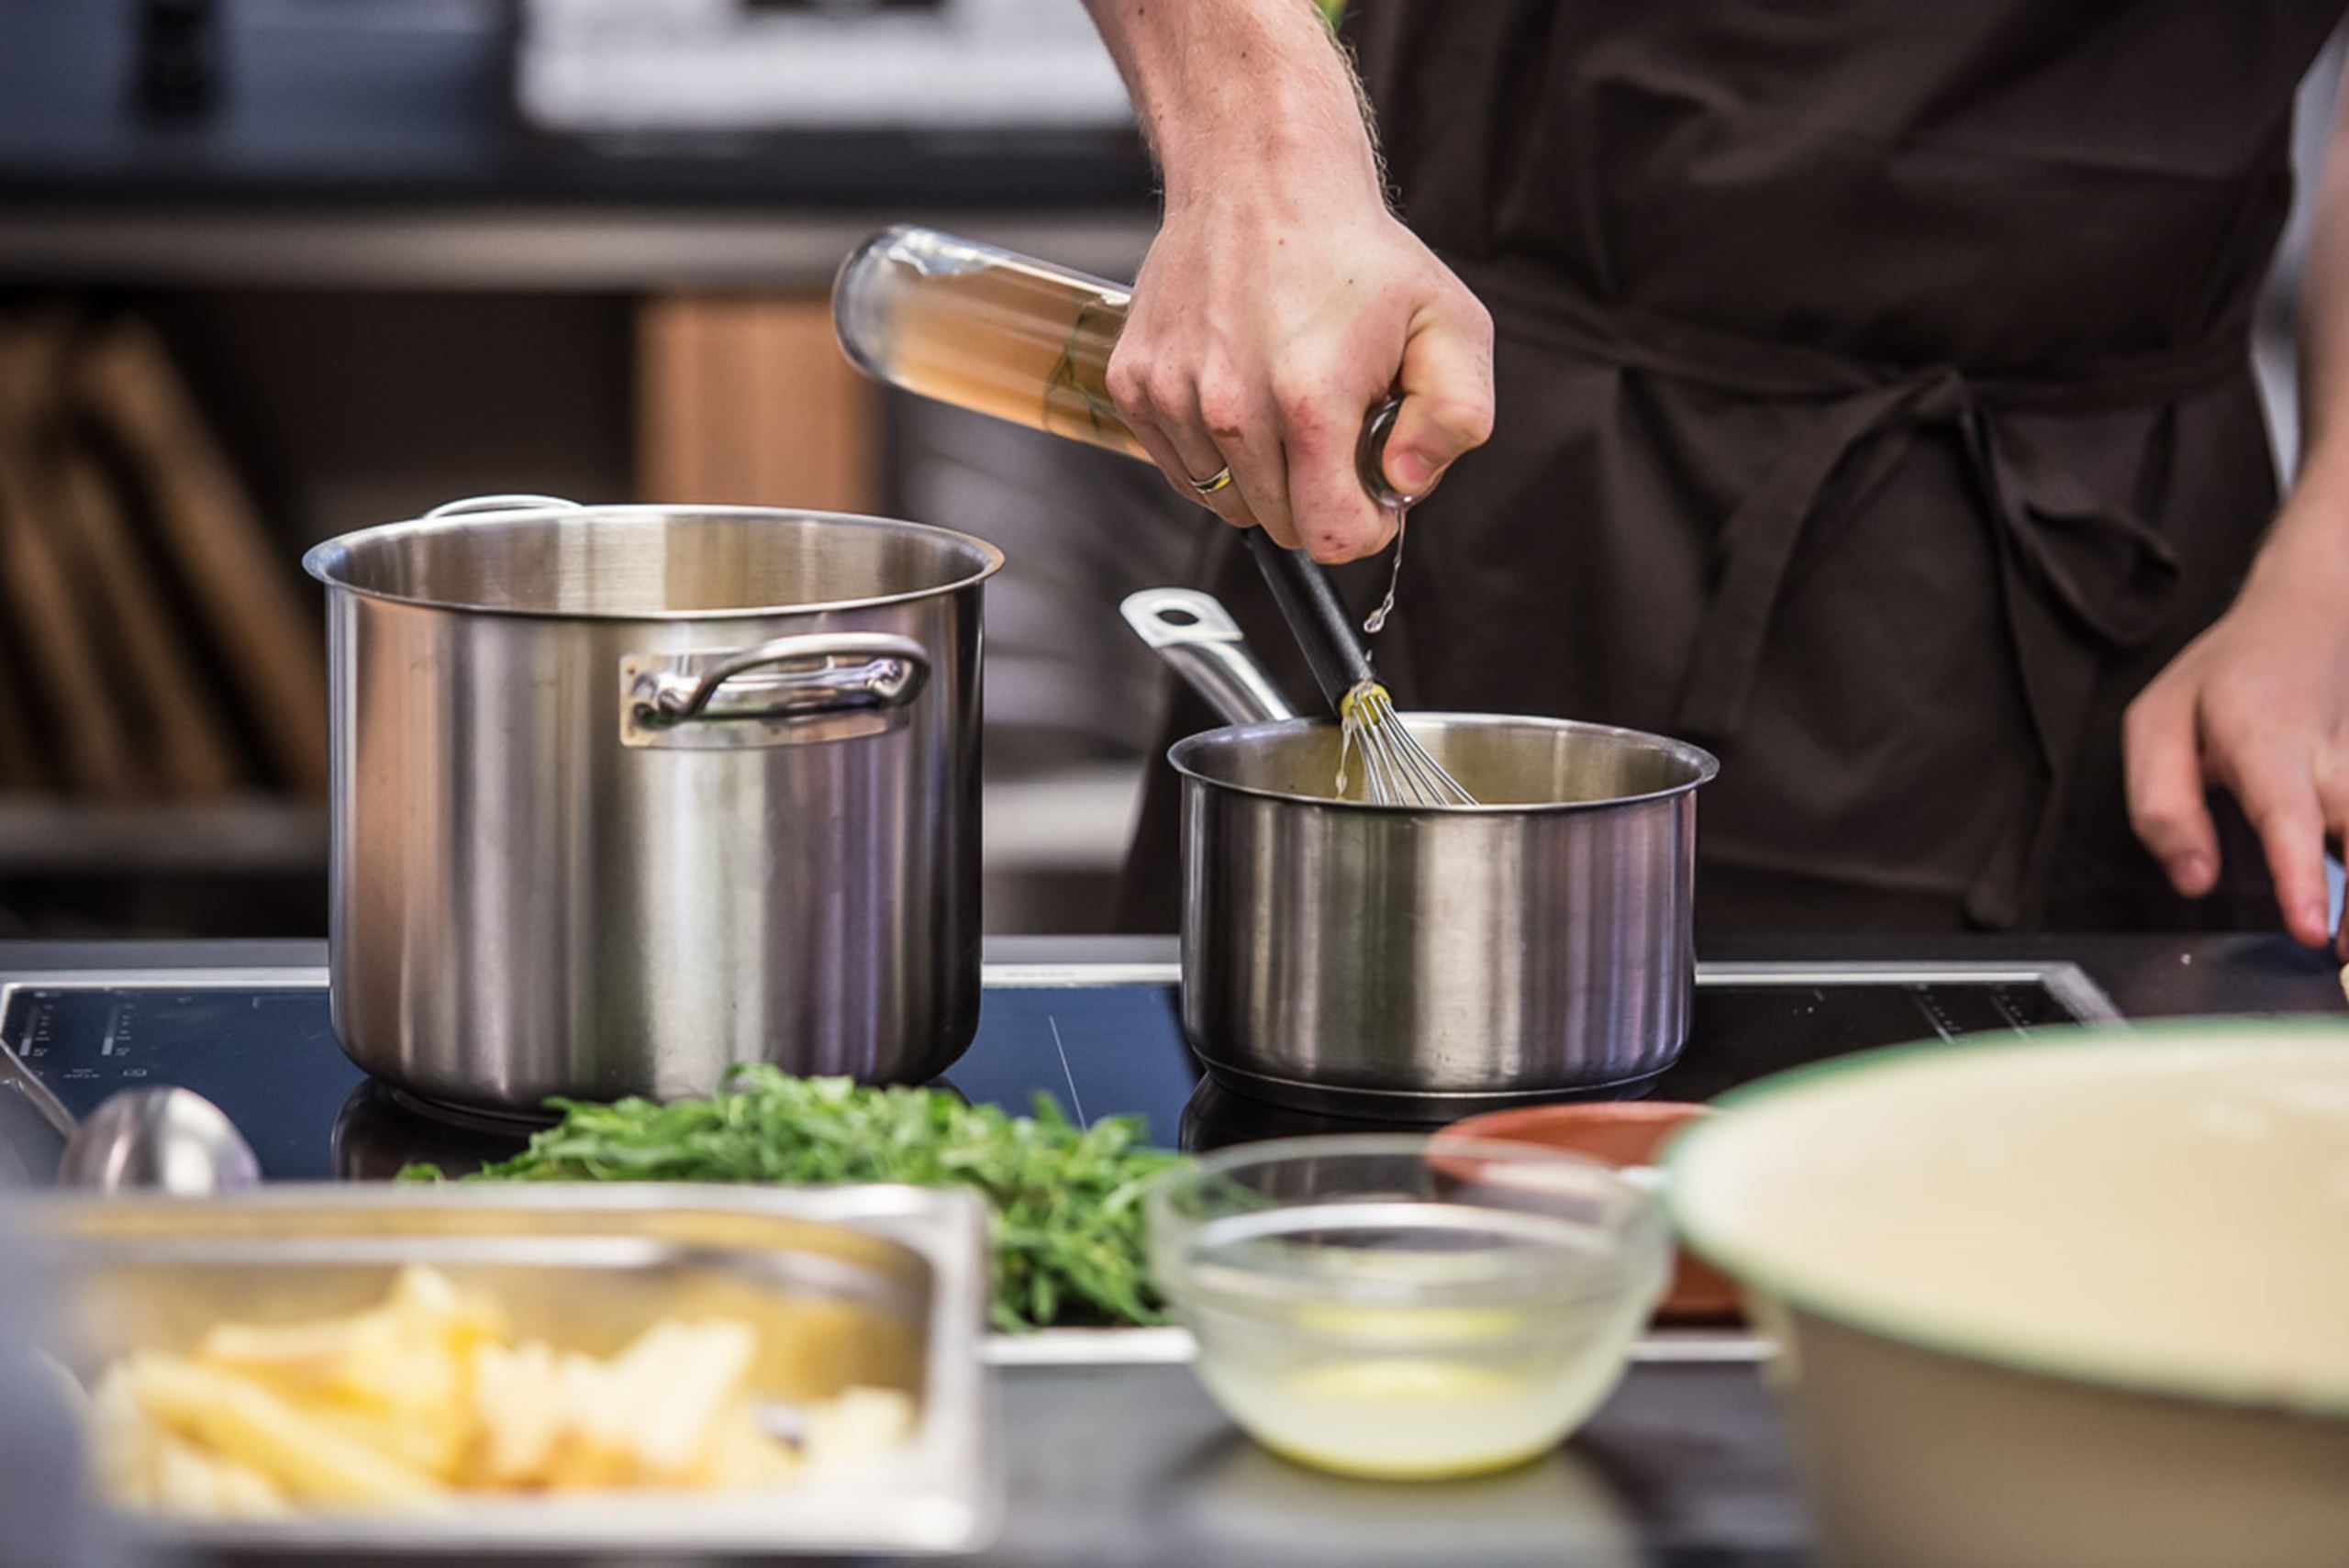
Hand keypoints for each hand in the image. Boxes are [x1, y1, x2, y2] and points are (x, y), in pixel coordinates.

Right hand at [1106, 177, 1493, 563]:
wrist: (1258, 176)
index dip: (1364, 526)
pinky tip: (1240, 388)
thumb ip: (1453, 418)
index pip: (1331, 537)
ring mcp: (1172, 398)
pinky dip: (1214, 448)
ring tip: (1284, 398)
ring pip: (1226, 502)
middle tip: (1333, 424)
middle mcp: (1229, 406)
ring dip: (1263, 473)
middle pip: (1280, 526)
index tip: (1371, 492)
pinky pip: (1182, 468)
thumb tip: (1405, 485)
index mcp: (1310, 400)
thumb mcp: (1449, 323)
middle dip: (1316, 493)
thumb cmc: (1353, 251)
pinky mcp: (1134, 387)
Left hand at [2124, 521, 2348, 953]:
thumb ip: (2162, 803)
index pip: (2289, 816)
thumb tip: (2192, 880)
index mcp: (2266, 741)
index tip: (2312, 929)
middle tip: (2343, 959)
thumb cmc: (2224, 675)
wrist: (2310, 612)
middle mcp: (2331, 758)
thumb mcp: (2157, 721)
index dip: (2302, 877)